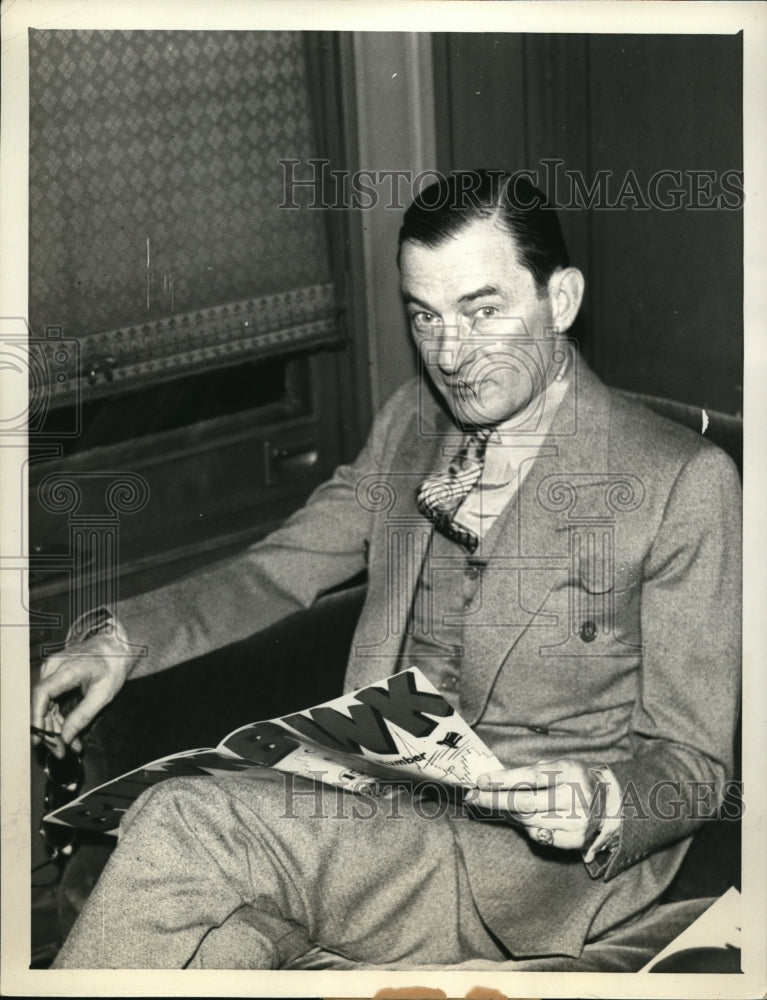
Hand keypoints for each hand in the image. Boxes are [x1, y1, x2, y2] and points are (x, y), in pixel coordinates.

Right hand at [31, 635, 136, 757]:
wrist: (115, 646)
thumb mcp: (103, 694)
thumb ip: (83, 716)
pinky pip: (51, 699)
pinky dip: (57, 716)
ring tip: (69, 746)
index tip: (42, 738)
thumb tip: (65, 738)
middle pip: (41, 703)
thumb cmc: (113, 666)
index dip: (38, 718)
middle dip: (48, 730)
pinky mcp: (54, 675)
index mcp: (68, 668)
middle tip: (60, 751)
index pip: (42, 694)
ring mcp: (52, 670)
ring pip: (45, 704)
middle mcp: (54, 667)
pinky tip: (68, 732)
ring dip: (53, 726)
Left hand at [472, 758, 603, 850]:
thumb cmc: (576, 780)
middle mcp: (576, 797)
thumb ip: (532, 772)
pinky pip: (540, 836)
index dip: (503, 779)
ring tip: (490, 805)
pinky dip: (524, 827)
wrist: (612, 803)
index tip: (481, 781)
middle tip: (472, 797)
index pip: (531, 776)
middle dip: (494, 800)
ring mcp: (578, 821)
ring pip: (529, 820)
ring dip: (505, 814)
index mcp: (571, 772)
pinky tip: (515, 818)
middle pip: (525, 802)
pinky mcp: (576, 840)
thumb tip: (495, 779)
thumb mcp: (560, 766)